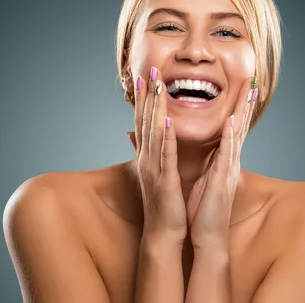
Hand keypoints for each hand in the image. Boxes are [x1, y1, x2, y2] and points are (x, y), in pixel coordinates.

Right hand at [127, 66, 186, 244]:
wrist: (162, 234)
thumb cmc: (162, 205)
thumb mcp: (153, 175)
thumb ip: (148, 154)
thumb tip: (137, 137)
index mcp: (147, 157)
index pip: (143, 122)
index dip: (143, 98)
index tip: (144, 76)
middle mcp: (147, 159)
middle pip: (145, 121)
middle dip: (147, 95)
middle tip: (149, 70)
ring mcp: (154, 168)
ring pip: (154, 132)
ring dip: (155, 108)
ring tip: (157, 86)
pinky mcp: (164, 180)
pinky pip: (166, 155)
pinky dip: (166, 137)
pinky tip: (166, 120)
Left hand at [186, 76, 257, 250]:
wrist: (206, 237)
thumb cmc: (202, 209)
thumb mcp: (199, 178)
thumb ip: (199, 161)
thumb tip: (190, 148)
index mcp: (223, 160)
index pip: (233, 128)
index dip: (238, 106)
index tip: (241, 86)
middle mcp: (229, 161)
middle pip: (240, 125)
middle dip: (245, 102)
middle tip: (252, 78)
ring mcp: (228, 169)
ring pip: (238, 135)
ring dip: (242, 112)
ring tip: (249, 90)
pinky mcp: (223, 180)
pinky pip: (227, 154)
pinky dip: (230, 137)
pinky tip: (232, 121)